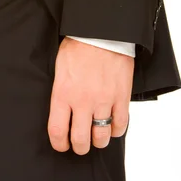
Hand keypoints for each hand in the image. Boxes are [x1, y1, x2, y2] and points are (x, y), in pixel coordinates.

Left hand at [48, 37, 133, 154]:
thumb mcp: (59, 70)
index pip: (58, 131)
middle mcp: (82, 101)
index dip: (59, 144)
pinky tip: (112, 127)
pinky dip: (117, 130)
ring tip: (97, 138)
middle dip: (79, 147)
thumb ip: (60, 93)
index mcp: (62, 94)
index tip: (61, 146)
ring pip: (102, 136)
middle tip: (79, 146)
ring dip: (99, 141)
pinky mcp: (121, 97)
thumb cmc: (76, 48)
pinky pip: (121, 124)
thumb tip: (62, 112)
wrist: (101, 33)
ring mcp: (104, 100)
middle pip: (81, 139)